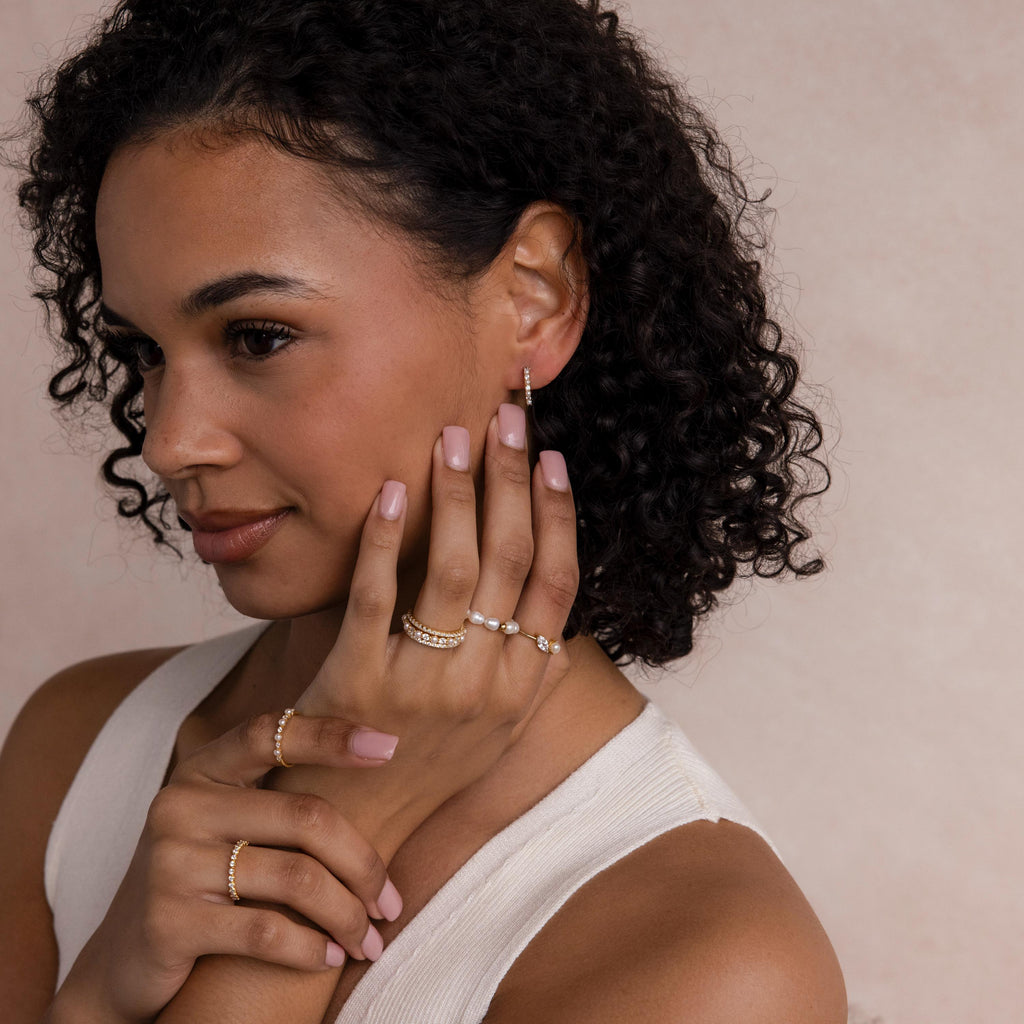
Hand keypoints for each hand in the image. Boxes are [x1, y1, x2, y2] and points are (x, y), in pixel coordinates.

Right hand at [56, 714, 401, 1023]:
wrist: (123, 957)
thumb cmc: (204, 877)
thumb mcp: (229, 821)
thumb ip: (280, 796)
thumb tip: (382, 767)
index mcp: (203, 770)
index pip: (272, 733)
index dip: (331, 735)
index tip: (388, 746)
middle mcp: (182, 806)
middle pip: (307, 818)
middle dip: (364, 864)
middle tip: (391, 903)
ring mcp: (171, 863)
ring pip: (297, 880)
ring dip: (348, 915)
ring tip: (370, 938)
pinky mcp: (168, 923)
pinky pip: (267, 931)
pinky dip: (312, 949)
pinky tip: (331, 956)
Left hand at [286, 403, 578, 854]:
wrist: (359, 821)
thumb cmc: (432, 760)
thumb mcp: (500, 723)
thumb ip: (530, 662)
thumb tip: (556, 588)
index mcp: (523, 686)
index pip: (557, 584)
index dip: (558, 516)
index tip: (551, 459)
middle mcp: (485, 683)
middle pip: (511, 562)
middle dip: (511, 481)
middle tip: (505, 419)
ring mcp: (424, 684)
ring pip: (454, 569)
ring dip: (458, 495)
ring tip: (453, 437)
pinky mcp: (358, 682)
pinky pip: (377, 598)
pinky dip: (386, 539)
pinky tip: (393, 490)